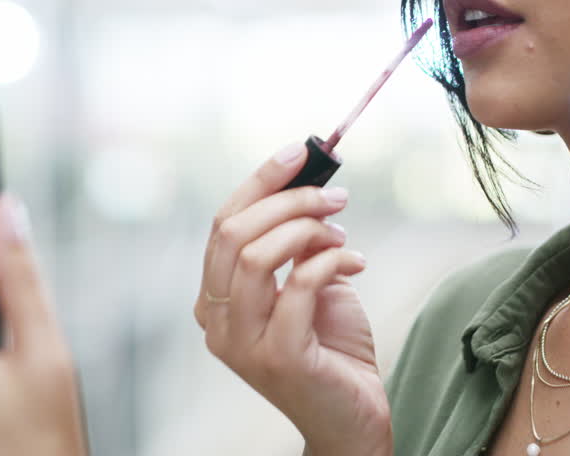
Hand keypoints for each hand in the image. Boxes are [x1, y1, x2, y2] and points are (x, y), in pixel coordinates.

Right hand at [195, 143, 392, 455]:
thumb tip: (309, 185)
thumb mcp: (308, 283)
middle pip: (233, 233)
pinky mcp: (277, 357)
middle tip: (335, 196)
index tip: (300, 152)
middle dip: (289, 201)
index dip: (260, 181)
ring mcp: (241, 343)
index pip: (222, 224)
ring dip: (307, 228)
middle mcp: (216, 321)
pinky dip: (330, 260)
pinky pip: (297, 285)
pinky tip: (355, 262)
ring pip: (255, 255)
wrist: (353, 417)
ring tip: (341, 232)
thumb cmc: (331, 348)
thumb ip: (296, 244)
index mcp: (214, 298)